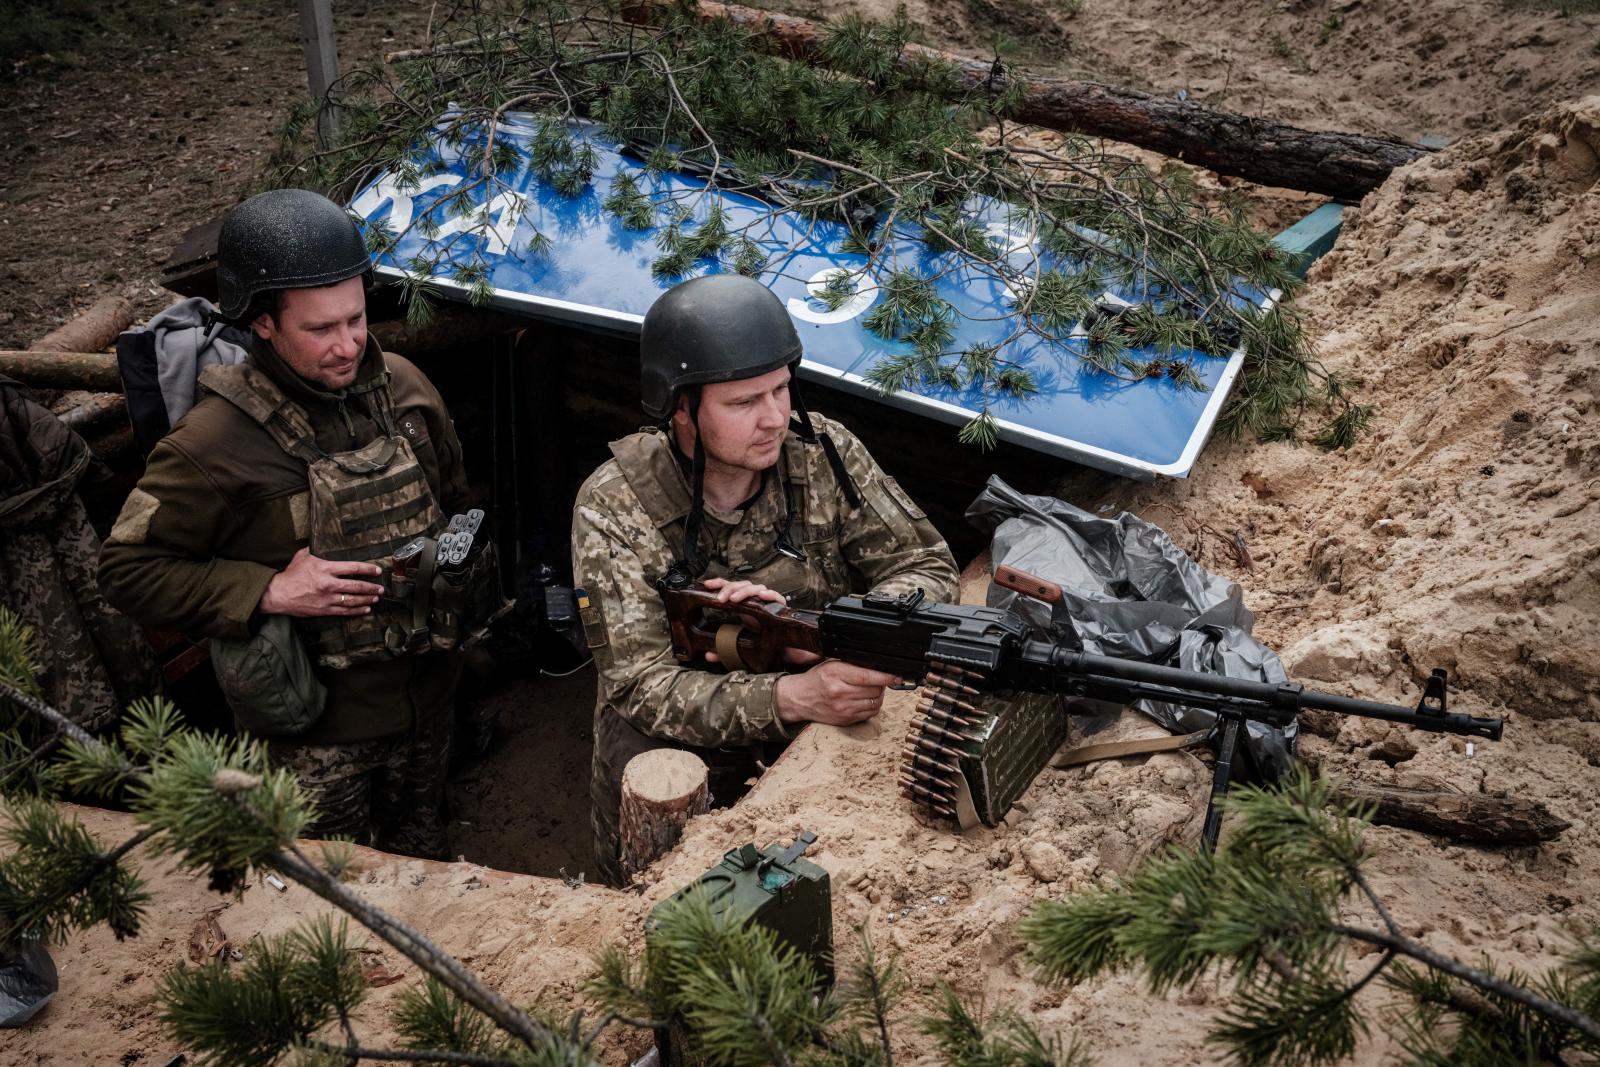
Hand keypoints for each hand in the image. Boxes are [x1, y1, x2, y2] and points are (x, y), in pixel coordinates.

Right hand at [259, 547, 383, 617]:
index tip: (377, 571)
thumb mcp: (302, 557)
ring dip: (367, 598)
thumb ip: (313, 550)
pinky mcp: (324, 609)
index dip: (368, 569)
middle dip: (372, 587)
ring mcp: (328, 598)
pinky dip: (357, 610)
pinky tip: (366, 609)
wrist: (277, 594)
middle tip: (381, 588)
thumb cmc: (290, 575)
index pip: (353, 568)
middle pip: (357, 586)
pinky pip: (345, 611)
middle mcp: (329, 584)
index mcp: (326, 568)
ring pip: (354, 599)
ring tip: (376, 597)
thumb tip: (318, 542)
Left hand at [700, 579, 818, 666]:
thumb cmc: (765, 645)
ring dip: (744, 591)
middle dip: (729, 589)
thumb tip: (708, 655)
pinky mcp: (781, 608)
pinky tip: (761, 596)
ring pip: (756, 588)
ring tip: (735, 599)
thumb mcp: (741, 648)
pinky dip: (769, 594)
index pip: (731, 590)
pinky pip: (776, 597)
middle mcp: (756, 602)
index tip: (707, 585)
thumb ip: (725, 651)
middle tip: (721, 599)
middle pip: (742, 585)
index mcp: (745, 607)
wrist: (786, 653)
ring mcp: (768, 603)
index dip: (719, 584)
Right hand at [775, 659, 903, 726]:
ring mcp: (843, 708)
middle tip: (879, 680)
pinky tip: (866, 700)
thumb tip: (878, 667)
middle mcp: (840, 692)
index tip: (896, 676)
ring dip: (878, 696)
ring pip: (875, 702)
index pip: (868, 676)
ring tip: (872, 690)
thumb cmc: (816, 680)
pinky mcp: (845, 720)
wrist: (800, 699)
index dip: (886, 677)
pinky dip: (872, 706)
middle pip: (874, 690)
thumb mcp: (832, 665)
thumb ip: (854, 665)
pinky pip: (869, 714)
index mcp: (836, 674)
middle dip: (881, 685)